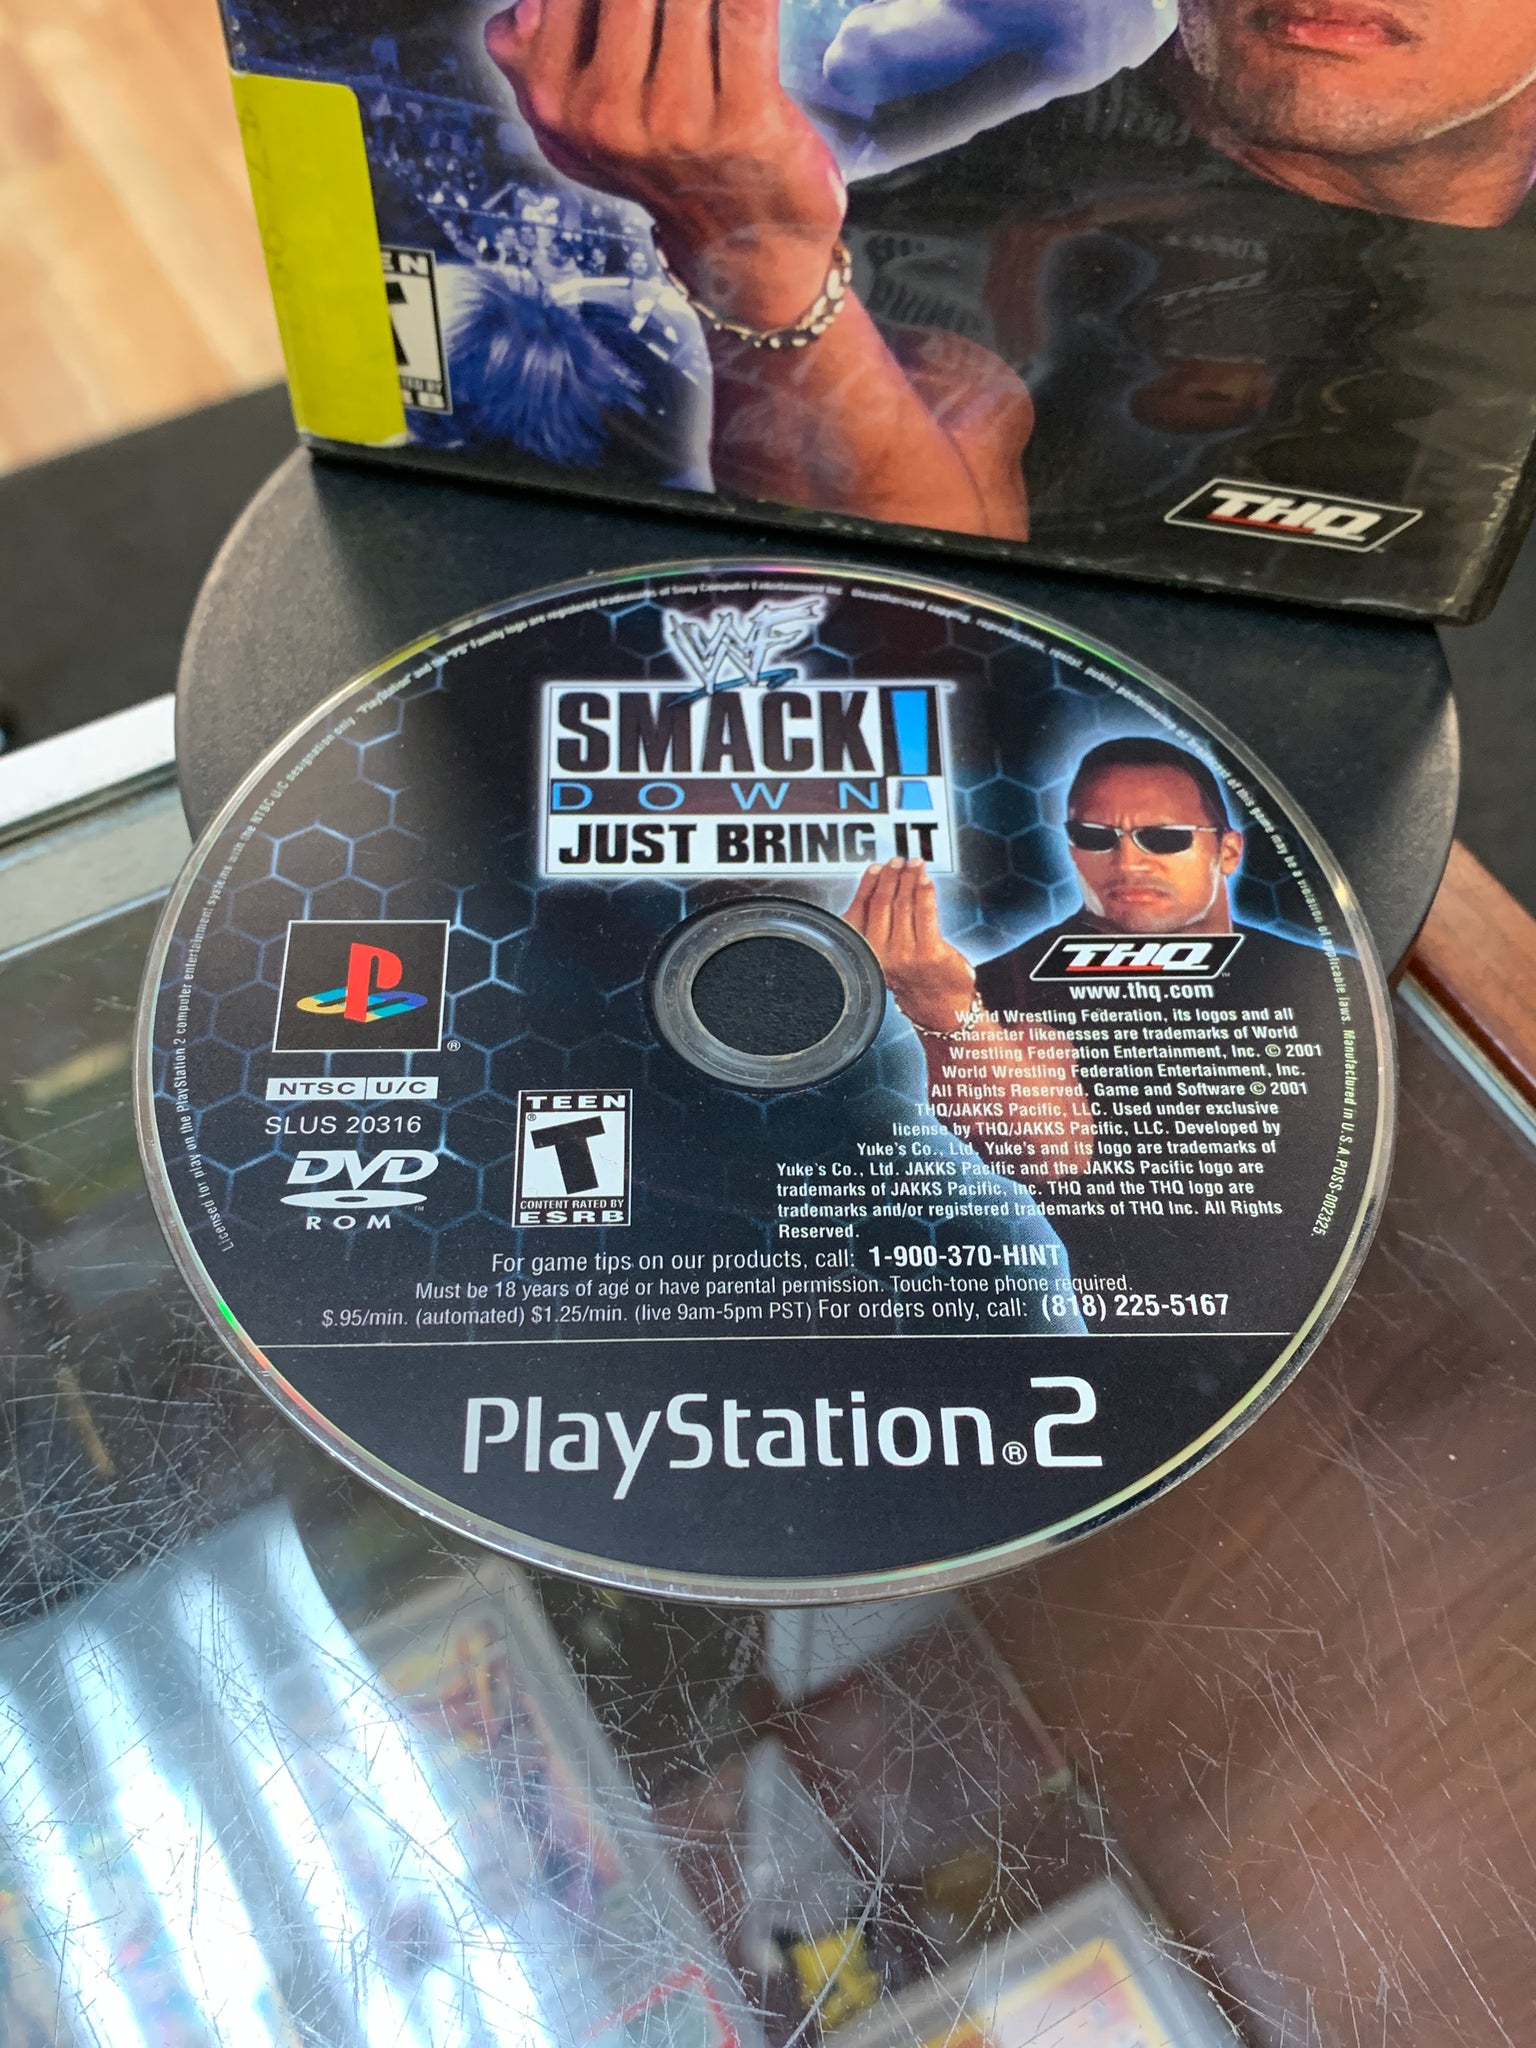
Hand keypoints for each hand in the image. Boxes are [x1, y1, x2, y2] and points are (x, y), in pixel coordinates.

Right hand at [484, 0, 846, 329]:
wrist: (743, 249)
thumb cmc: (664, 164)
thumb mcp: (573, 128)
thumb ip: (529, 59)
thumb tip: (522, 11)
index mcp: (551, 101)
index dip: (601, 2)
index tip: (638, 22)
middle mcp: (604, 114)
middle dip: (661, 3)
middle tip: (679, 20)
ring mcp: (673, 119)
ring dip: (708, 1)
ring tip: (713, 20)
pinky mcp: (744, 118)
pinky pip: (746, 11)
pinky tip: (749, 5)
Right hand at [845, 858, 976, 1034]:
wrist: (939, 1008)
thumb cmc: (915, 978)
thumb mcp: (888, 956)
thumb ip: (883, 929)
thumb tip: (885, 889)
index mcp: (867, 953)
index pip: (863, 909)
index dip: (869, 883)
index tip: (876, 867)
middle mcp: (882, 954)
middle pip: (883, 903)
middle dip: (891, 876)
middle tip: (898, 860)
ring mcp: (906, 954)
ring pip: (904, 904)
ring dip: (910, 878)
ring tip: (914, 864)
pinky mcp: (930, 952)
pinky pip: (925, 912)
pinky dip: (925, 891)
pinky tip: (925, 880)